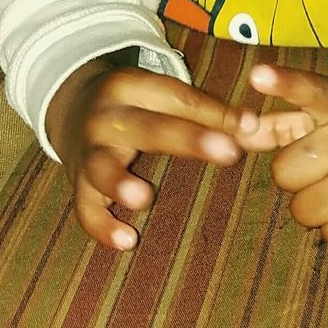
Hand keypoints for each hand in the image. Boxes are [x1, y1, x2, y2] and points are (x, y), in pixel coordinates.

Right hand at [47, 59, 258, 251]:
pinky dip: (102, 226)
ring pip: (101, 166)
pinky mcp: (77, 184)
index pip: (176, 97)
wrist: (72, 108)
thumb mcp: (160, 95)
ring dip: (120, 181)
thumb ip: (206, 110)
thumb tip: (255, 126)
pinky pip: (84, 208)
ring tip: (144, 197)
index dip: (213, 112)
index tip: (249, 126)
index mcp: (131, 86)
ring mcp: (88, 151)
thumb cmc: (137, 107)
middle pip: (146, 126)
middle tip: (228, 151)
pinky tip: (126, 241)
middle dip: (187, 139)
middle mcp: (106, 116)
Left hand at [240, 65, 327, 248]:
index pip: (313, 92)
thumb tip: (241, 133)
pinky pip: (326, 235)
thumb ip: (285, 122)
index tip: (258, 73)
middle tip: (327, 164)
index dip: (285, 82)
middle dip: (298, 172)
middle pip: (284, 172)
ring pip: (300, 210)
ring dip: (314, 203)